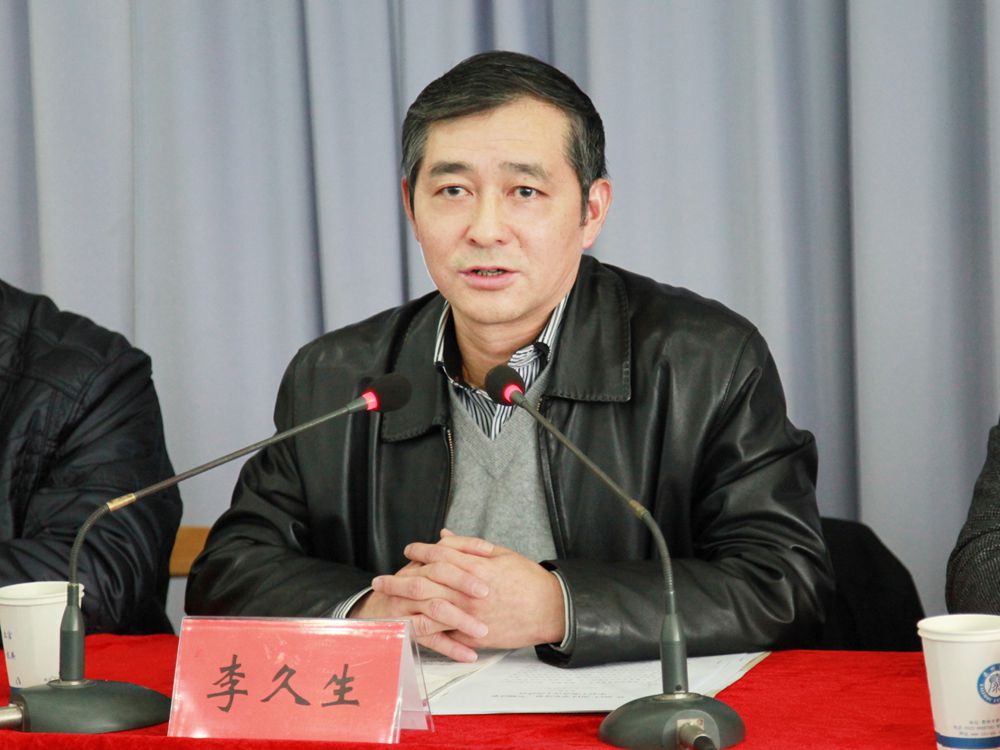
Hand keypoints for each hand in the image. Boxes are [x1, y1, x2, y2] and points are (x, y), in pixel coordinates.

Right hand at [351, 549, 489, 662]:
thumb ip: (444, 555)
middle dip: (462, 584)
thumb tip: (466, 540)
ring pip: (435, 611)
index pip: (441, 555)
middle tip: (486, 593)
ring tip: (484, 630)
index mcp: (418, 568)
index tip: (488, 555)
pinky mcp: (409, 633)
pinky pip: (432, 641)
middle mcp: (410, 586)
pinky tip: (470, 655)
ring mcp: (408, 610)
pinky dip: (452, 649)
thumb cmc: (408, 589)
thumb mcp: (423, 569)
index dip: (464, 552)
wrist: (375, 613)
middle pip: (436, 580)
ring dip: (461, 621)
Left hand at [366, 530, 564, 658]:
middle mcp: (469, 590)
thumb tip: (444, 536)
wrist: (549, 609)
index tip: (407, 551)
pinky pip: (444, 634)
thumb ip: (469, 546)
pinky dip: (425, 630)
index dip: (420, 552)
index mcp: (476, 566)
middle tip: (379, 582)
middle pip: (425, 583)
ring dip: (403, 607)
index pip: (439, 556)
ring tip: (385, 606)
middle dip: (398, 582)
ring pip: (428, 610)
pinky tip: (408, 627)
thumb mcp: (501, 555)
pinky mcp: (473, 634)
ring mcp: (470, 614)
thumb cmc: (528, 580)